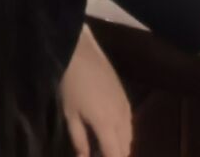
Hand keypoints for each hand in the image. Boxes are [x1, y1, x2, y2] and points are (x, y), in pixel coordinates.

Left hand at [60, 26, 131, 156]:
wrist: (80, 52)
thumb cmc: (70, 84)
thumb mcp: (70, 114)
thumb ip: (79, 139)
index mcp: (106, 124)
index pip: (115, 154)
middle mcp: (121, 118)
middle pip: (125, 148)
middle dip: (116, 155)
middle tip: (101, 154)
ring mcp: (125, 106)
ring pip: (129, 136)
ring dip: (121, 146)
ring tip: (105, 149)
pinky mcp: (125, 97)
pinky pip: (129, 122)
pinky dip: (123, 133)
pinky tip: (112, 133)